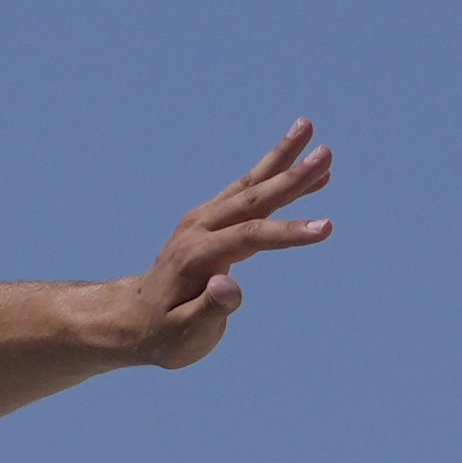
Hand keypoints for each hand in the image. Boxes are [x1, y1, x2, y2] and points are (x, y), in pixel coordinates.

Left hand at [126, 120, 333, 369]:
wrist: (134, 319)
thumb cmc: (163, 334)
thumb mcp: (185, 335)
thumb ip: (210, 311)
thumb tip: (229, 285)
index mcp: (195, 256)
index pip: (249, 237)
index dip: (287, 232)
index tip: (327, 227)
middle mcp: (198, 228)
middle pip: (251, 198)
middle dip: (292, 177)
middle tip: (327, 153)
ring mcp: (203, 219)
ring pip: (249, 185)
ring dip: (282, 158)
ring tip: (309, 127)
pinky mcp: (210, 219)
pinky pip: (246, 192)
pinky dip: (272, 175)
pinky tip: (298, 165)